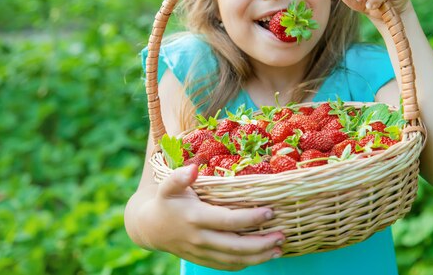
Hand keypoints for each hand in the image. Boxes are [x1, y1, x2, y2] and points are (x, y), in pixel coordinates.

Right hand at [137, 165, 284, 270]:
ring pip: (235, 260)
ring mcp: (202, 252)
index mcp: (195, 218)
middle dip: (262, 243)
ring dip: (259, 257)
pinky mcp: (203, 260)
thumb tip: (194, 168)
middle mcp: (200, 238)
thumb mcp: (167, 186)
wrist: (149, 227)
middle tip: (282, 234)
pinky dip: (246, 263)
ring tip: (278, 248)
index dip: (251, 218)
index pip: (229, 221)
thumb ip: (179, 177)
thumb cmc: (165, 201)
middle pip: (236, 246)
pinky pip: (227, 266)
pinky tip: (261, 256)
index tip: (270, 212)